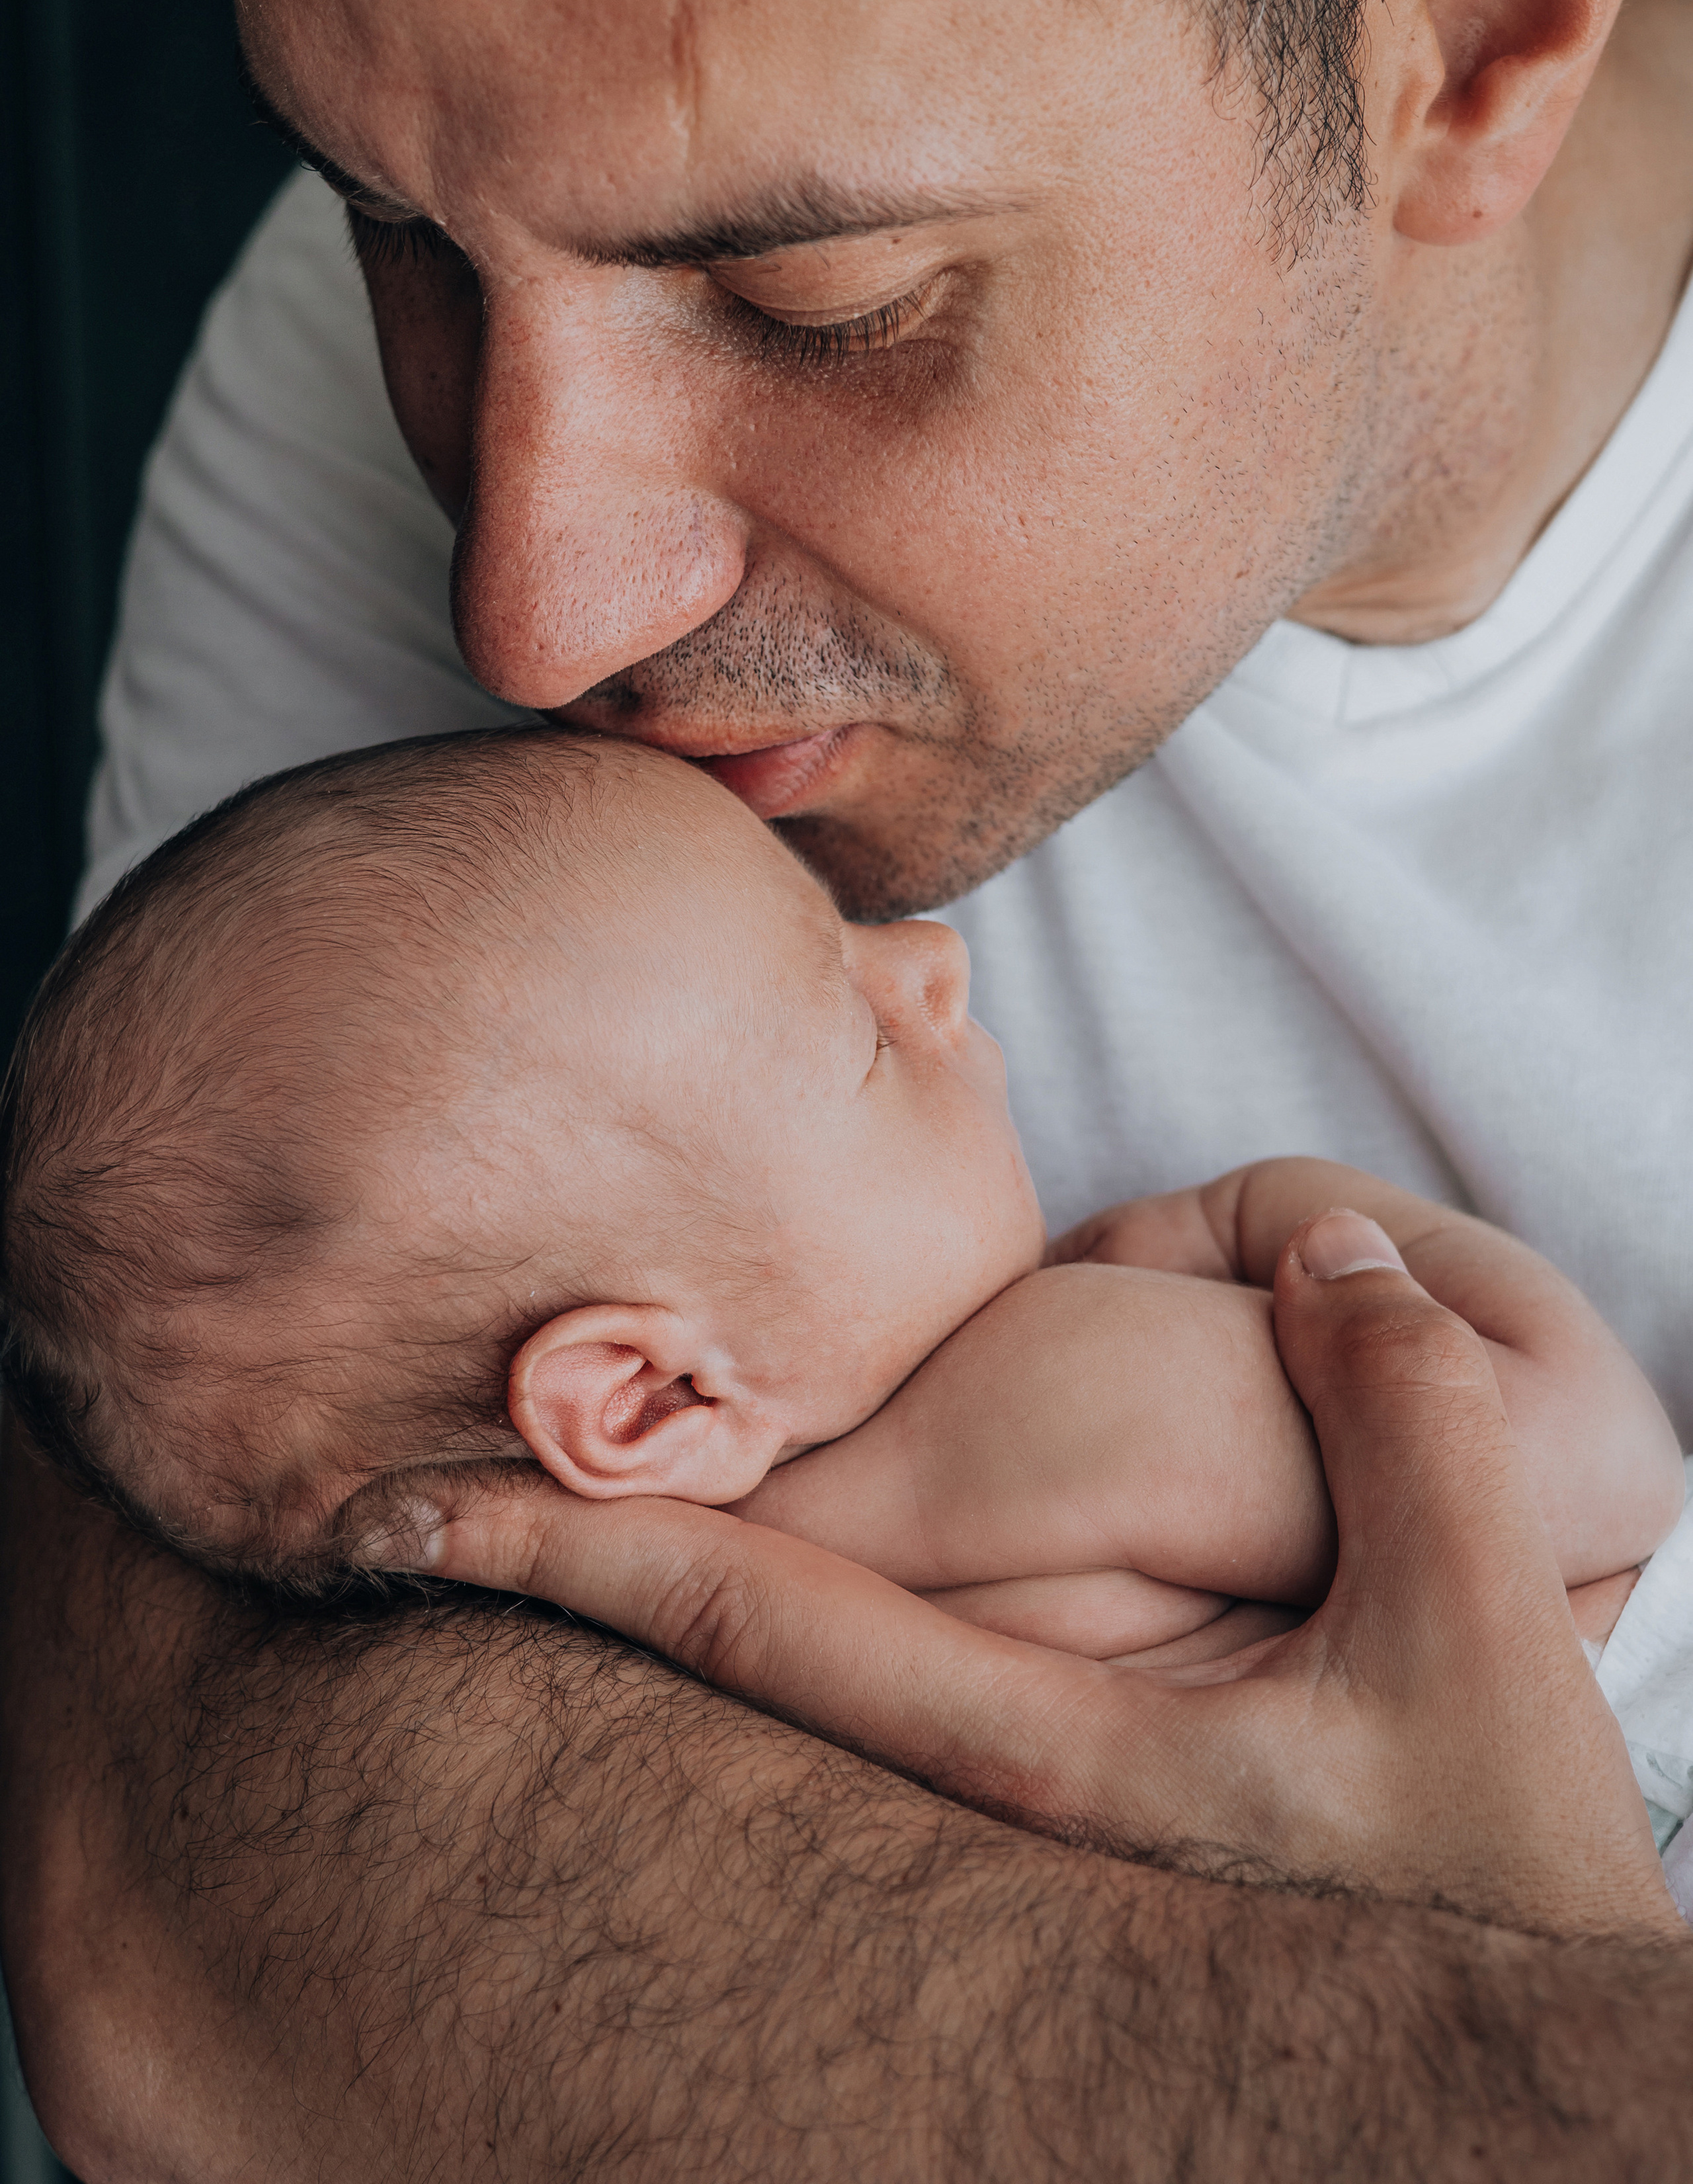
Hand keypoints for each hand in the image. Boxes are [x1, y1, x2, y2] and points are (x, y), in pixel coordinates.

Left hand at [410, 1212, 1679, 1942]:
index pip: (754, 1623)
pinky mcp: (1055, 1823)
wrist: (1506, 2104)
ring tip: (501, 1528)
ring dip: (635, 1605)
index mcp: (1039, 1766)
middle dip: (540, 1587)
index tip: (399, 1505)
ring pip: (775, 1695)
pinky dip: (757, 1633)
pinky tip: (738, 1589)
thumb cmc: (1499, 1906)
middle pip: (709, 1673)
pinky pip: (870, 1703)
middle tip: (379, 1503)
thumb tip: (1343, 1268)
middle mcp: (986, 1796)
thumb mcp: (1484, 1662)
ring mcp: (1003, 1828)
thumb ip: (1420, 1440)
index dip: (567, 1551)